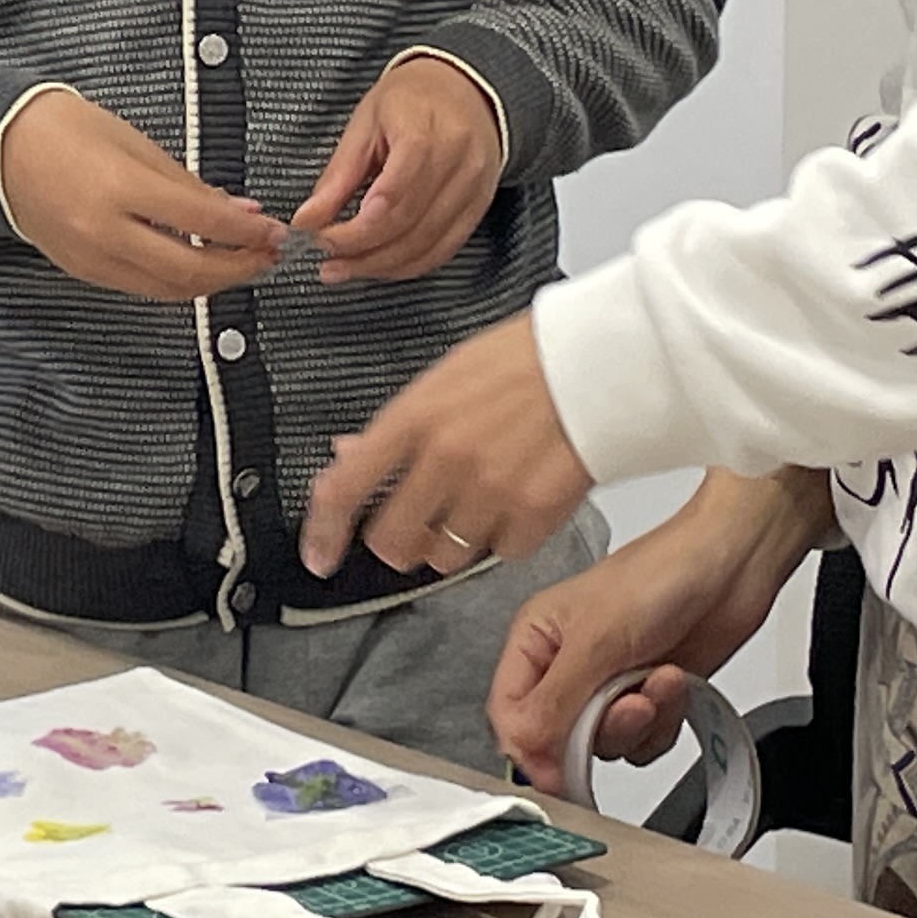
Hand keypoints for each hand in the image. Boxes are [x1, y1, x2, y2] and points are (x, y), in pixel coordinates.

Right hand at [0, 87, 283, 301]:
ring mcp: (92, 259)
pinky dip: (177, 281)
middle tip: (268, 256)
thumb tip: (242, 213)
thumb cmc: (69, 132)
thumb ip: (190, 185)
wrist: (1, 149)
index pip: (201, 221)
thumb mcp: (137, 145)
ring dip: (212, 282)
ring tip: (242, 263)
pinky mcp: (83, 272)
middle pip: (189, 272)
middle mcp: (105, 233)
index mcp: (120, 189)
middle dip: (238, 269)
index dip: (246, 232)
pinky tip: (197, 263)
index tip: (274, 231)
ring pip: (167, 289)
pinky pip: (142, 286)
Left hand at [293, 53, 505, 282]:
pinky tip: (376, 266)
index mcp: (426, 131)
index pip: (396, 190)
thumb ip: (338, 176)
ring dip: (379, 266)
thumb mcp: (365, 125)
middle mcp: (459, 163)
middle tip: (325, 258)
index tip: (322, 236)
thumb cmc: (410, 101)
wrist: (465, 92)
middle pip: (410, 224)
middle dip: (362, 249)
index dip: (360, 224)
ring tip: (341, 268)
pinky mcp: (477, 210)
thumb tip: (307, 220)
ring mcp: (474, 190)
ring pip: (426, 245)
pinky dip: (406, 266)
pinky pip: (443, 251)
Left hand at [296, 306, 587, 581]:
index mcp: (414, 418)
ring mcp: (490, 493)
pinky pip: (501, 554)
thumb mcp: (444, 378)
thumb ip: (396, 427)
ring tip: (478, 500)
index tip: (318, 555)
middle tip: (415, 524)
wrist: (598, 362)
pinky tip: (517, 498)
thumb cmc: (524, 361)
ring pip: (444, 556)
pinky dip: (504, 538)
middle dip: (397, 540)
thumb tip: (349, 455)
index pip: (345, 487)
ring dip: (452, 541)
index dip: (322, 531)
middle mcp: (445, 460)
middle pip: (390, 541)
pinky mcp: (534, 517)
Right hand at [490, 467, 832, 790]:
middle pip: (558, 736)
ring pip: (605, 743)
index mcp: (537, 640)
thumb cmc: (659, 575)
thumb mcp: (596, 641)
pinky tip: (673, 682)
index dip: (530, 746)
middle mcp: (567, 665)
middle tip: (629, 707)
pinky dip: (664, 721)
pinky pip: (643, 743)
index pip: (510, 711)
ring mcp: (609, 683)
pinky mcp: (647, 696)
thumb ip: (555, 702)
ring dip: (639, 722)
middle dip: (600, 729)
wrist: (732, 567)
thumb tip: (525, 750)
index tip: (558, 771)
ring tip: (657, 681)